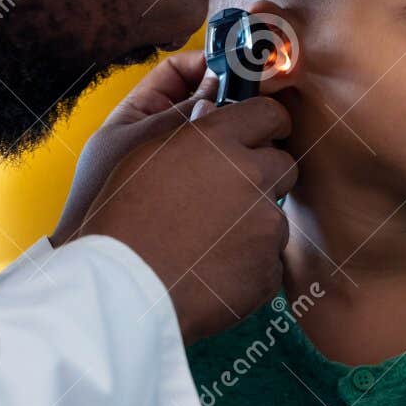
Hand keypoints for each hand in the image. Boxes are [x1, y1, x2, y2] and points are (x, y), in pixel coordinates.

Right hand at [52, 52, 297, 344]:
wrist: (123, 290)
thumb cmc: (122, 223)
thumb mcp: (146, 157)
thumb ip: (192, 133)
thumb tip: (213, 114)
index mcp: (218, 141)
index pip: (270, 114)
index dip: (267, 126)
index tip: (263, 136)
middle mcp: (250, 175)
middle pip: (284, 164)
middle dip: (263, 177)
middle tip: (227, 198)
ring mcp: (264, 225)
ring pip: (275, 216)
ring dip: (253, 225)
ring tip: (208, 243)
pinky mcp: (268, 268)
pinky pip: (269, 260)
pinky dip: (249, 265)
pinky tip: (213, 271)